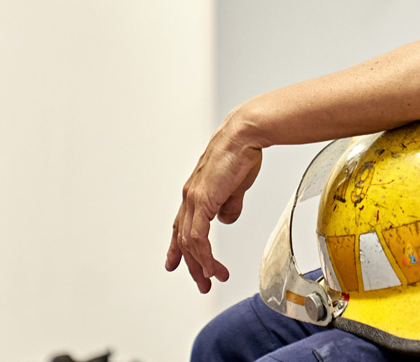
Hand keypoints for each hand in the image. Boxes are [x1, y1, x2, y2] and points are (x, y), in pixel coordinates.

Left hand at [165, 117, 263, 292]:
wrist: (244, 135)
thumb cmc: (242, 153)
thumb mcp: (236, 187)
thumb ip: (229, 205)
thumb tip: (226, 220)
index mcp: (196, 192)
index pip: (182, 226)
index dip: (178, 248)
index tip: (175, 264)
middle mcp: (190, 197)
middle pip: (183, 239)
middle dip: (192, 265)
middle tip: (202, 283)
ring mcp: (194, 199)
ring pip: (189, 242)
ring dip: (201, 264)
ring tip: (214, 278)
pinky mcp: (202, 200)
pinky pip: (198, 236)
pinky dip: (203, 254)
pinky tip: (211, 266)